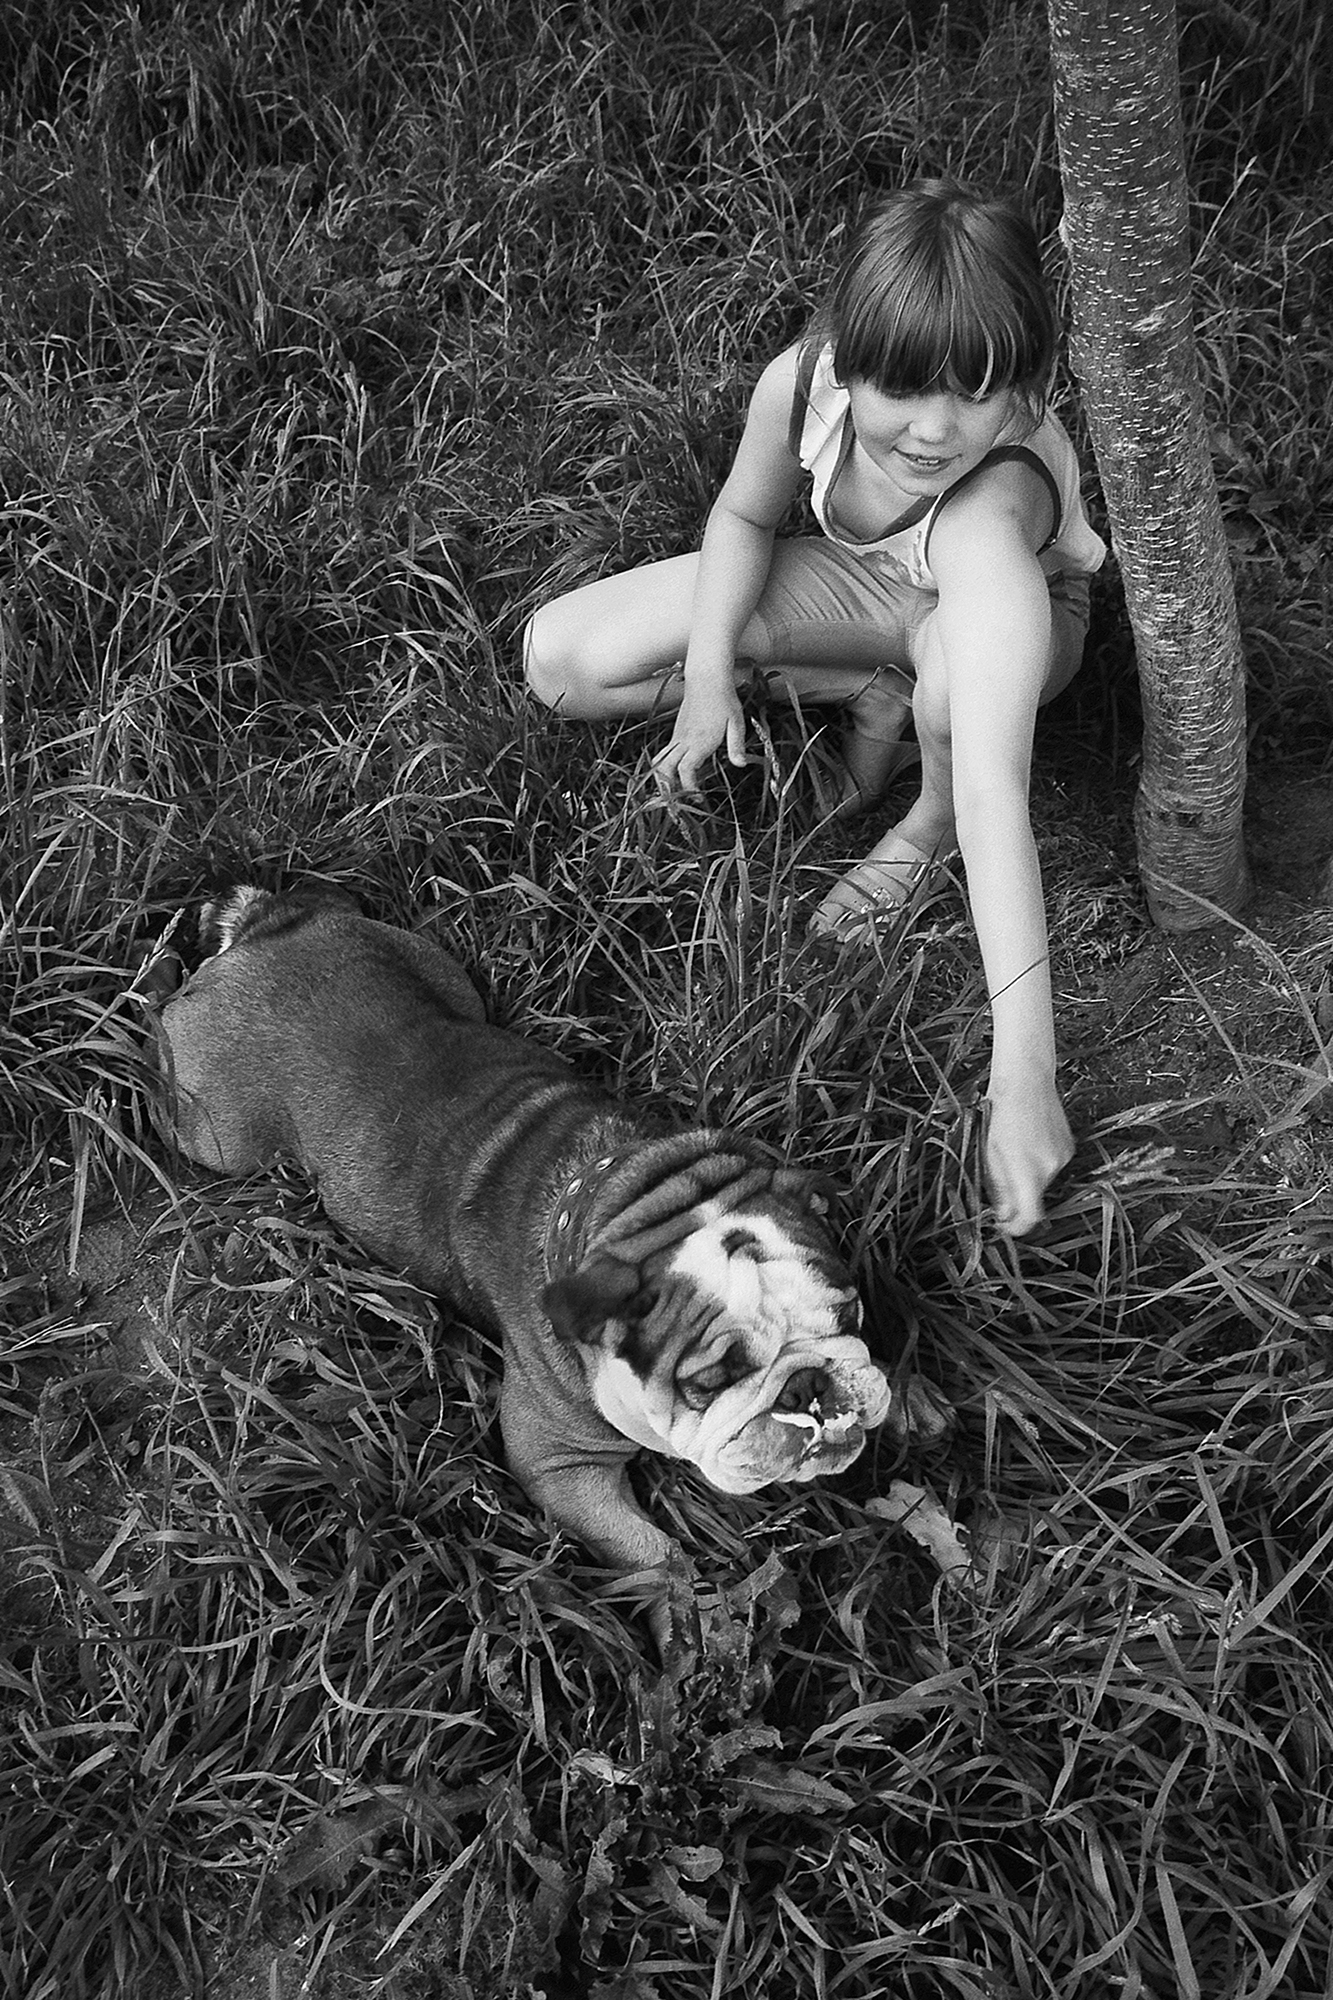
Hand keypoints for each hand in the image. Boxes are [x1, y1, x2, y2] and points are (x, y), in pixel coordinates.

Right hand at [651, 678, 747, 796]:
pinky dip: (667, 767)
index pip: (685, 770)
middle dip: (667, 788)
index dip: (688, 787)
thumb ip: (736, 745)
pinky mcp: (677, 733)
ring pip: (660, 761)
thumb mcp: (736, 722)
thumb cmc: (724, 700)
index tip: (697, 799)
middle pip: (664, 769)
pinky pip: (666, 754)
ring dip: (662, 778)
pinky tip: (678, 775)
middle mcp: (684, 741)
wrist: (706, 678)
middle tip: (677, 803)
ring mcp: (678, 736)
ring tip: (672, 793)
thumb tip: (740, 764)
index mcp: (699, 741)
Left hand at [983, 1076, 1073, 1235]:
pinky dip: (1038, 1162)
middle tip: (998, 1178)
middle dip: (1017, 1196)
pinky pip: (1052, 1165)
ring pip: (1042, 1181)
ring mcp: (1064, 1157)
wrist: (1025, 1078)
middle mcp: (1051, 1168)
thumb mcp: (989, 1153)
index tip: (1005, 1226)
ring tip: (1011, 1150)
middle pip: (1035, 1198)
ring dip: (1027, 1176)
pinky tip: (1027, 1141)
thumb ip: (998, 1187)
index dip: (1017, 1227)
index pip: (1030, 1217)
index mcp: (1029, 1171)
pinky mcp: (1069, 1146)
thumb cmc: (1000, 1112)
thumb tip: (1003, 1215)